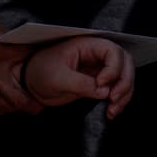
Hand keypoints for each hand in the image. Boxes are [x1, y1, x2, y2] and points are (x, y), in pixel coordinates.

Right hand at [0, 11, 39, 114]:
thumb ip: (3, 29)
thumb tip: (16, 38)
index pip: (25, 56)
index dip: (35, 53)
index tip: (41, 52)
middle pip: (20, 98)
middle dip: (34, 99)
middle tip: (43, 97)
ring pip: (6, 108)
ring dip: (18, 105)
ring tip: (27, 101)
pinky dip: (0, 110)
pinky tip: (4, 104)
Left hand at [19, 38, 134, 118]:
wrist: (32, 83)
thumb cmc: (41, 72)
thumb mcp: (57, 77)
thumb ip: (80, 83)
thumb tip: (104, 91)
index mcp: (87, 45)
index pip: (112, 51)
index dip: (112, 68)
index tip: (100, 84)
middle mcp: (97, 55)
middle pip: (125, 62)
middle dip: (124, 82)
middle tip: (113, 99)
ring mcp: (100, 69)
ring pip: (125, 77)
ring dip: (124, 93)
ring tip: (112, 109)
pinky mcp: (99, 83)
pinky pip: (117, 89)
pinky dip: (119, 101)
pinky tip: (110, 111)